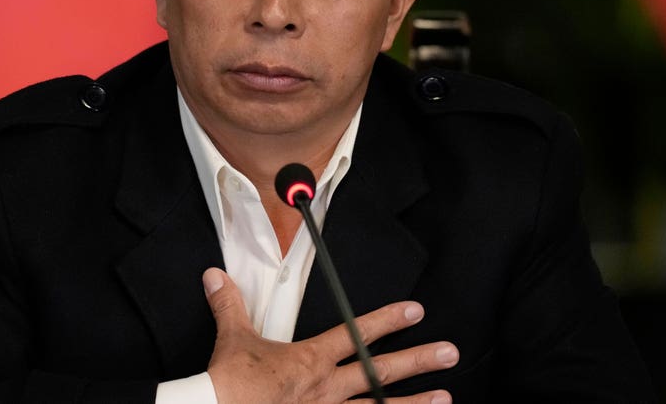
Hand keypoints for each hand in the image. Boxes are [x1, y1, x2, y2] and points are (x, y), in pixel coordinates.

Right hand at [202, 268, 457, 403]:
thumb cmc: (229, 381)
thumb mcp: (232, 339)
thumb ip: (230, 305)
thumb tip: (215, 275)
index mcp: (310, 360)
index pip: (356, 334)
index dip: (387, 321)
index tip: (416, 312)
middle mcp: (327, 388)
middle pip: (380, 372)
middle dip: (418, 360)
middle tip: (450, 353)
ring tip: (445, 399)